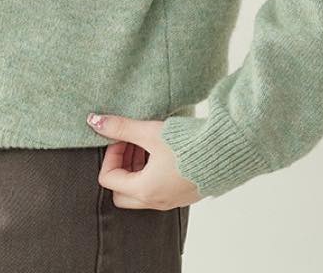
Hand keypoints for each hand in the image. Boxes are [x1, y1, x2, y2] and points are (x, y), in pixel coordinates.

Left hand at [86, 112, 204, 209]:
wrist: (228, 150)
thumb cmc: (188, 143)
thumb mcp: (150, 132)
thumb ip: (120, 127)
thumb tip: (94, 121)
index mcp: (145, 190)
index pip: (109, 178)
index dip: (110, 154)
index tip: (123, 137)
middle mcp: (157, 201)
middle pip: (121, 192)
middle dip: (121, 166)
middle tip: (131, 144)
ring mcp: (172, 200)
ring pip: (140, 192)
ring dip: (137, 169)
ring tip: (147, 143)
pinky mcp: (185, 194)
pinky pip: (158, 190)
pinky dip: (152, 173)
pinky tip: (164, 150)